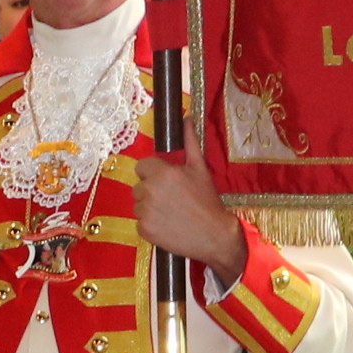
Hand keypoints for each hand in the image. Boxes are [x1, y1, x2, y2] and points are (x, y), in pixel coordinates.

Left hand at [134, 147, 250, 274]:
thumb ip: (190, 141)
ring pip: (138, 204)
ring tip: (171, 212)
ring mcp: (145, 211)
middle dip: (151, 190)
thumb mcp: (200, 168)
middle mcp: (150, 190)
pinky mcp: (144, 229)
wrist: (214, 235)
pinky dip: (150, 224)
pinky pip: (140, 222)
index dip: (153, 173)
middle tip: (172, 199)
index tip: (166, 182)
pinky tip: (167, 225)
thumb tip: (187, 118)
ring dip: (150, 208)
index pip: (142, 166)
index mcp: (162, 173)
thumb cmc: (208, 201)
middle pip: (139, 186)